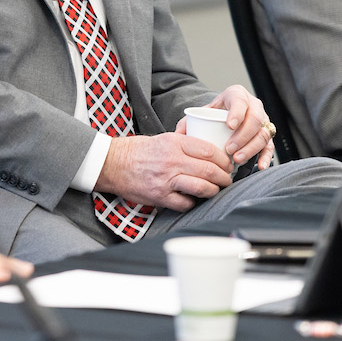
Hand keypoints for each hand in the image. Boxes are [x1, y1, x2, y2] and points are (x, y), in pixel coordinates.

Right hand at [95, 132, 231, 210]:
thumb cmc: (139, 151)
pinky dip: (193, 203)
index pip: (209, 150)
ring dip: (213, 190)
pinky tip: (194, 199)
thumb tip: (210, 150)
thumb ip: (185, 143)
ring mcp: (166, 180)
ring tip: (216, 189)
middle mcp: (172, 161)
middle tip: (227, 179)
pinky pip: (185, 203)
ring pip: (201, 187)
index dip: (223, 159)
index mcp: (174, 143)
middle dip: (224, 177)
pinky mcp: (160, 196)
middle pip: (209, 170)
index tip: (228, 163)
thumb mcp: (164, 138)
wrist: (113, 164)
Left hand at [181, 85, 274, 170]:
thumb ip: (188, 121)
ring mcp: (263, 121)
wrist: (225, 116)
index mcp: (237, 95)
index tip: (229, 125)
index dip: (237, 112)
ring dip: (251, 147)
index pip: (240, 101)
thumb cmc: (213, 115)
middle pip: (255, 119)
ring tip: (236, 159)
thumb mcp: (202, 113)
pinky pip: (270, 146)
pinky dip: (266, 157)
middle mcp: (254, 105)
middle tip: (229, 149)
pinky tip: (260, 166)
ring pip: (263, 133)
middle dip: (243, 135)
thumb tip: (178, 134)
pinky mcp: (267, 136)